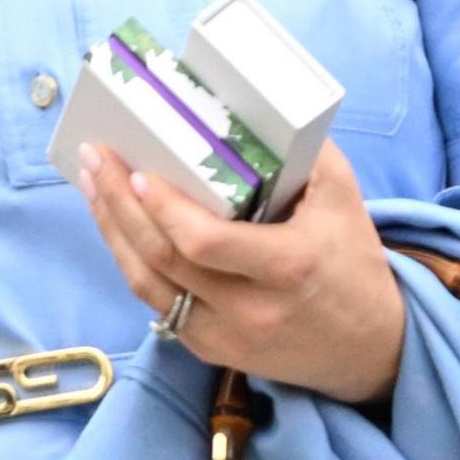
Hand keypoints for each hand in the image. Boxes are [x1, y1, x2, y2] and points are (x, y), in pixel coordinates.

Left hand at [76, 141, 404, 403]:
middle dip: (120, 206)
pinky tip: (116, 227)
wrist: (367, 347)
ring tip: (93, 187)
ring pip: (149, 285)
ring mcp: (226, 336)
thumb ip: (305, 155)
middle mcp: (252, 308)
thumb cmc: (354, 263)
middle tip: (96, 160)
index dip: (164, 210)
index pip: (207, 242)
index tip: (138, 172)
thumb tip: (254, 109)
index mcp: (289, 265)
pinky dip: (131, 262)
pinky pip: (158, 304)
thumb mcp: (345, 200)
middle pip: (165, 259)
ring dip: (113, 233)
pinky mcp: (210, 350)